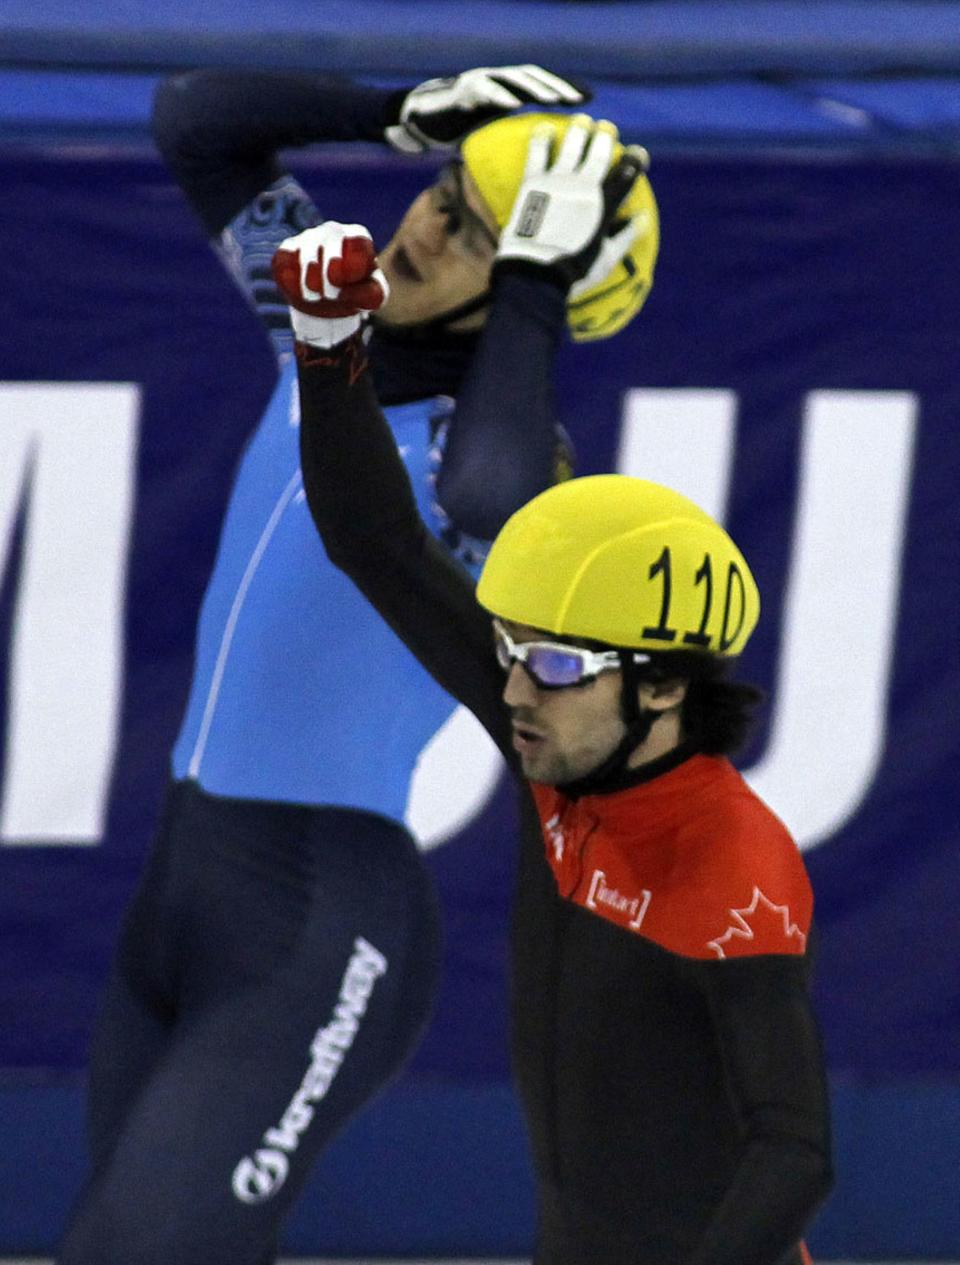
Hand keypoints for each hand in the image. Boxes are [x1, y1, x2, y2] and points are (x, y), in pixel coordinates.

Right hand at [271, 223, 388, 347]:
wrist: (329, 301)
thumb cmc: (355, 293)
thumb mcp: (371, 297)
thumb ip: (371, 295)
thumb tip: (346, 291)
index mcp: (358, 238)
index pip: (357, 242)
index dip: (350, 263)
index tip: (342, 282)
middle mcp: (333, 231)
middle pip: (330, 242)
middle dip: (328, 273)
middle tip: (330, 295)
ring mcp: (309, 237)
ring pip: (306, 254)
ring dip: (310, 281)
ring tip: (316, 297)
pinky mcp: (287, 249)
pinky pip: (284, 261)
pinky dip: (290, 280)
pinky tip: (299, 292)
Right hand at [385, 65, 587, 152]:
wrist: (420, 119)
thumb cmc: (458, 130)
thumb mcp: (491, 136)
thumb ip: (512, 141)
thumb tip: (540, 172)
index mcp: (508, 91)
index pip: (543, 85)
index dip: (566, 88)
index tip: (589, 99)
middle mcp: (498, 82)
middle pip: (534, 78)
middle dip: (558, 85)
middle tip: (580, 99)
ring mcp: (480, 83)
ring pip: (513, 79)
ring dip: (535, 86)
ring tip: (554, 97)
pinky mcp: (461, 91)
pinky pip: (483, 91)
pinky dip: (499, 95)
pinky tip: (514, 103)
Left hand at [496, 118, 648, 289]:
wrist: (536, 274)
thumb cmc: (573, 273)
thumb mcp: (606, 259)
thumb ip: (626, 236)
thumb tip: (644, 219)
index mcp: (605, 205)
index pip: (627, 174)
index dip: (635, 160)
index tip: (637, 154)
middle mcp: (584, 188)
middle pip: (600, 151)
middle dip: (606, 137)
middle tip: (607, 129)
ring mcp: (558, 182)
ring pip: (572, 144)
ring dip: (580, 129)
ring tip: (583, 121)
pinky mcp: (534, 183)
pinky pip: (538, 152)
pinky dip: (542, 138)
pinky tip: (545, 128)